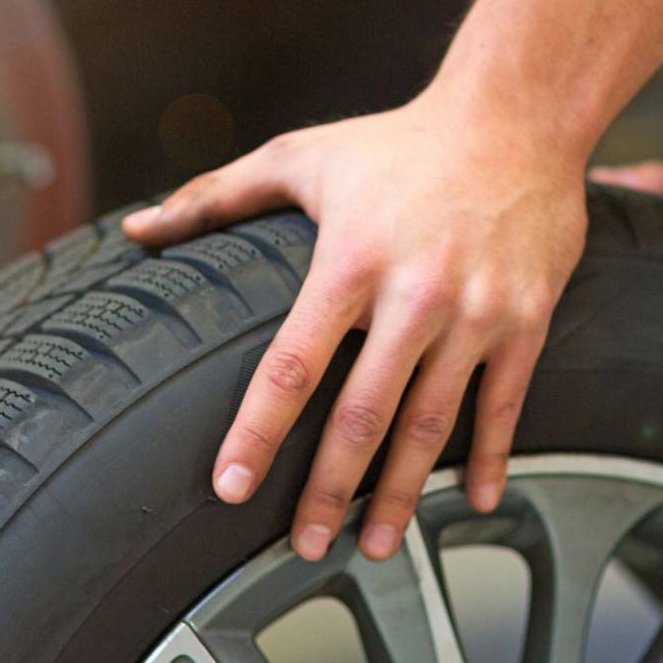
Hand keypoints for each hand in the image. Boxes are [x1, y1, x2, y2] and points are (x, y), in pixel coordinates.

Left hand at [122, 94, 588, 562]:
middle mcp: (414, 293)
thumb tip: (137, 232)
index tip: (231, 487)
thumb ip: (214, 197)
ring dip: (402, 495)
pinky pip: (504, 405)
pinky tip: (470, 501)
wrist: (518, 116)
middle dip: (330, 492)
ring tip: (376, 545)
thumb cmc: (399, 141)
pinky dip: (488, 459)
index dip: (258, 432)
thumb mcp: (302, 157)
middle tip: (304, 547)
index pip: (292, 365)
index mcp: (350, 259)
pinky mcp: (524, 320)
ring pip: (431, 425)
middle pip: (363, 415)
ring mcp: (474, 313)